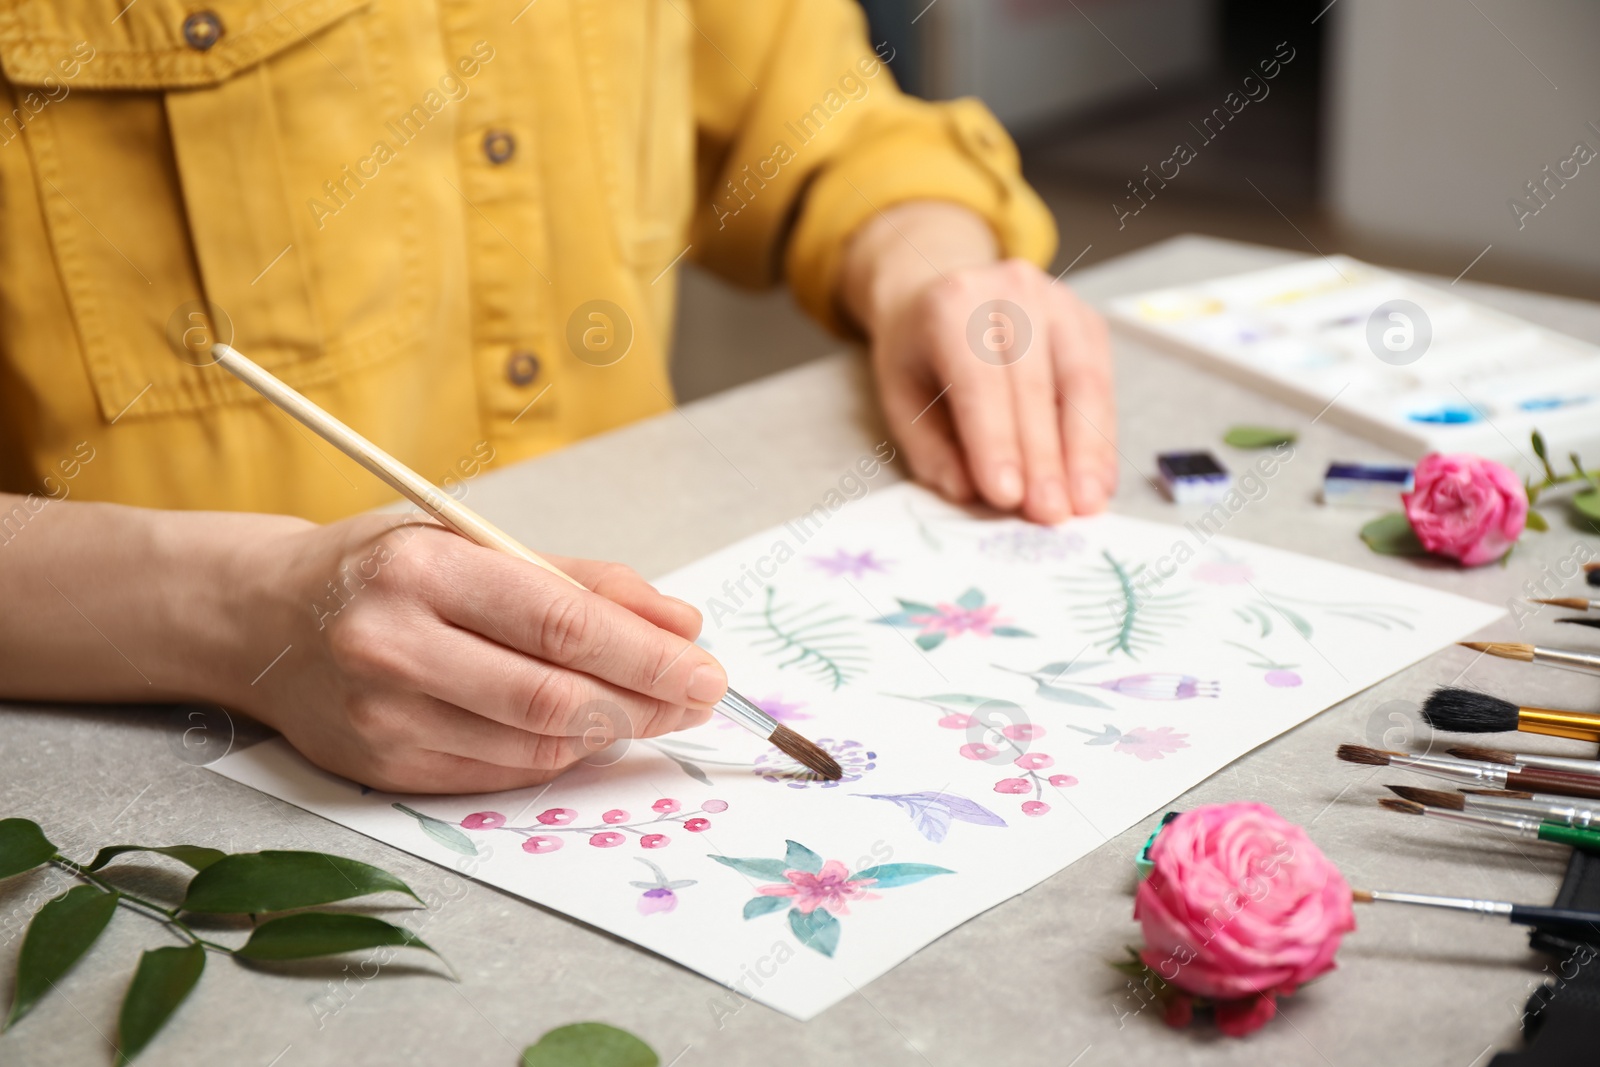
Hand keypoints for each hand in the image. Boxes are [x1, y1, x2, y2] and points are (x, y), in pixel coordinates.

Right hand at [223, 513, 724, 791]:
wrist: (260, 620)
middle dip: (646, 702)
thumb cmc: (383, 569)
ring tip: (656, 711)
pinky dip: (559, 756)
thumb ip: (580, 581)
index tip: (705, 667)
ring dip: (612, 733)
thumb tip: (681, 625)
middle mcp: (394, 644)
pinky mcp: (382, 766)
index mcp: (423, 568)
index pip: (559, 622)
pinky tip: (589, 732)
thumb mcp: (472, 541)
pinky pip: (500, 773)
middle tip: (701, 697)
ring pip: (533, 743)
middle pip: (553, 695)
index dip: (645, 654)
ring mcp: (383, 715)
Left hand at [840, 202, 1116, 522]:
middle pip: (1035, 385)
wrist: (941, 289)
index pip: (979, 381)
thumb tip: (970, 493)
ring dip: (1086, 451)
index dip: (996, 441)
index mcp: (950, 306)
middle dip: (1045, 459)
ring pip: (1081, 383)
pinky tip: (1098, 479)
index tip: (1007, 496)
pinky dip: (1100, 436)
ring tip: (1085, 504)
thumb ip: (932, 448)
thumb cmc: (919, 353)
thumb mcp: (902, 398)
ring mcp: (1056, 301)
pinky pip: (1102, 384)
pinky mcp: (1087, 320)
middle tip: (1050, 514)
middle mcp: (1010, 292)